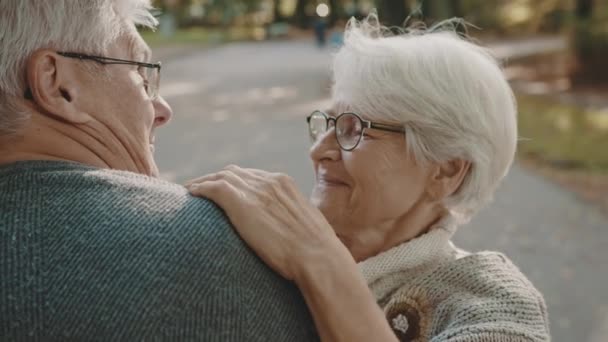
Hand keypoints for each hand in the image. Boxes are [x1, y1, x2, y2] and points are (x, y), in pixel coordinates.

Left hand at [185, 165, 349, 281]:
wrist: (316, 255)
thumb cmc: (316, 250)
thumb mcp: (305, 224)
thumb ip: (291, 219)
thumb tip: (287, 230)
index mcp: (284, 183)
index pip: (253, 176)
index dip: (236, 181)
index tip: (225, 189)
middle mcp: (268, 181)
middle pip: (234, 172)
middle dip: (217, 178)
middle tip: (202, 188)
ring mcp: (254, 190)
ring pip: (221, 177)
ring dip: (204, 182)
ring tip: (191, 190)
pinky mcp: (240, 203)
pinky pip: (213, 188)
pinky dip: (200, 188)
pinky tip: (191, 194)